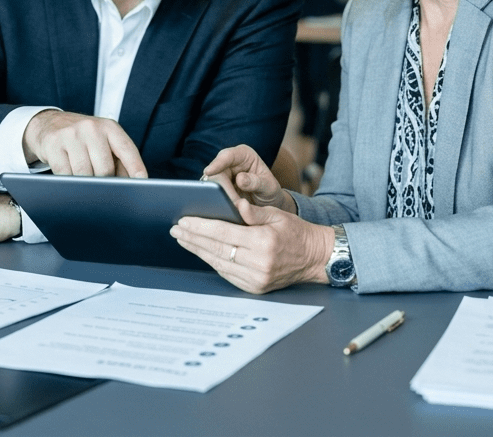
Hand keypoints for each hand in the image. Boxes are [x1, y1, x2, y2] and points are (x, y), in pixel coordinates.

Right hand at [22, 110, 146, 177]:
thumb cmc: (83, 137)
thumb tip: (130, 184)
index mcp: (109, 127)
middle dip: (104, 182)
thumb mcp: (104, 142)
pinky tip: (68, 174)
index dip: (136, 168)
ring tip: (83, 178)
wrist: (50, 124)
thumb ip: (119, 161)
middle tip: (100, 184)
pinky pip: (65, 174)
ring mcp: (71, 135)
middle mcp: (91, 127)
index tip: (142, 183)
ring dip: (85, 183)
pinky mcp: (53, 144)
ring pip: (84, 174)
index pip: (127, 149)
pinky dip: (68, 180)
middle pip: (104, 169)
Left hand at [170, 199, 332, 293]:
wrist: (315, 258)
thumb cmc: (296, 233)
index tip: (184, 221)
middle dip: (193, 238)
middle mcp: (258, 263)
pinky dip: (212, 262)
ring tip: (183, 239)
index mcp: (263, 242)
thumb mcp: (278, 215)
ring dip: (198, 251)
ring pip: (219, 263)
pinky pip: (227, 274)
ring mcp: (256, 279)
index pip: (223, 233)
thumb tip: (235, 205)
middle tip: (176, 230)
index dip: (201, 227)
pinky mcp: (255, 288)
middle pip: (216, 249)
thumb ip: (254, 211)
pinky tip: (202, 252)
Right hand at [203, 145, 294, 212]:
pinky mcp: (218, 188)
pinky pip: (212, 194)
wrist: (269, 204)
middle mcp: (230, 162)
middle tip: (228, 202)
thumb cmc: (270, 191)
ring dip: (218, 197)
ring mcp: (222, 175)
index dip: (217, 163)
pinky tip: (223, 210)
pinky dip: (217, 202)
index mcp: (244, 155)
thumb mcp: (269, 187)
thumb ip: (257, 182)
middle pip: (216, 172)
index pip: (228, 156)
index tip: (209, 172)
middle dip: (219, 188)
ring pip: (211, 184)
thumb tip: (240, 179)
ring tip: (229, 208)